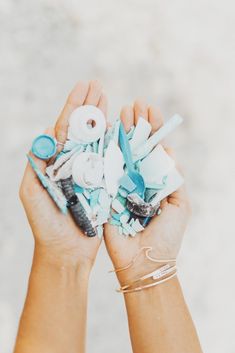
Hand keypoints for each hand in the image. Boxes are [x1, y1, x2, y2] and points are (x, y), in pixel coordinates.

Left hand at [20, 80, 107, 268]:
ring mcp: (90, 172)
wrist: (66, 251)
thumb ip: (37, 163)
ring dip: (102, 118)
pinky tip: (118, 126)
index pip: (65, 128)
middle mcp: (73, 163)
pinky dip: (115, 142)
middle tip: (97, 85)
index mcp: (56, 162)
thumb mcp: (32, 192)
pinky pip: (111, 160)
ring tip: (108, 98)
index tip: (84, 87)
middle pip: (82, 129)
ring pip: (97, 140)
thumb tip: (47, 132)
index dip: (74, 106)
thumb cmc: (46, 224)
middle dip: (90, 106)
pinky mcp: (104, 184)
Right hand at [104, 100, 190, 283]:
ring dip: (121, 131)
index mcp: (156, 180)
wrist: (143, 261)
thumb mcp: (180, 206)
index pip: (154, 149)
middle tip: (134, 105)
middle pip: (136, 146)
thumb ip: (174, 180)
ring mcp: (120, 184)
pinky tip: (106, 132)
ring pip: (120, 152)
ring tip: (122, 111)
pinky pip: (104, 169)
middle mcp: (138, 178)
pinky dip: (105, 150)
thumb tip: (170, 153)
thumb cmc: (166, 236)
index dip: (153, 129)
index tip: (151, 110)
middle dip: (136, 124)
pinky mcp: (106, 193)